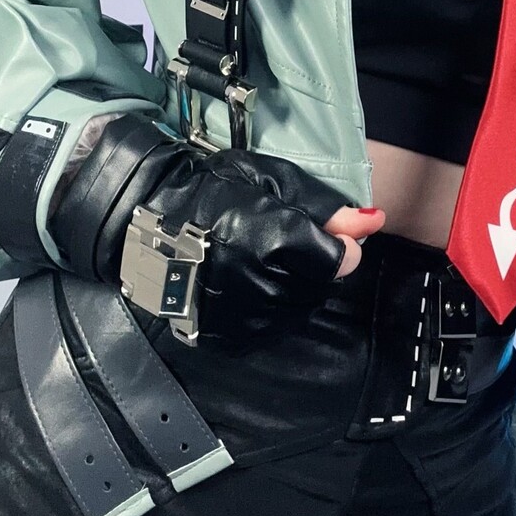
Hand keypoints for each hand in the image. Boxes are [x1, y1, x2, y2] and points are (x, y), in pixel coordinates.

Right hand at [51, 112, 376, 336]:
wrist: (143, 218)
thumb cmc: (210, 189)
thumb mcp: (272, 181)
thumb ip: (325, 207)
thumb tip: (373, 222)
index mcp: (279, 241)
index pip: (341, 259)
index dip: (337, 244)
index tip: (322, 232)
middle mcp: (264, 284)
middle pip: (321, 285)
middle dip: (313, 262)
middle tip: (280, 238)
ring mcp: (244, 315)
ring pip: (297, 308)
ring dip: (292, 284)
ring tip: (259, 257)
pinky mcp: (226, 334)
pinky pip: (268, 325)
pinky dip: (267, 306)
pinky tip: (245, 280)